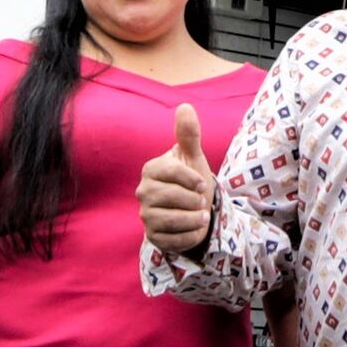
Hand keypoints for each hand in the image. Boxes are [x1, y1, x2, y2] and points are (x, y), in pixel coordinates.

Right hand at [139, 102, 215, 255]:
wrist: (193, 211)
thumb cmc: (192, 181)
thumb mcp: (193, 157)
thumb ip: (188, 135)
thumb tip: (185, 106)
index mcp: (151, 170)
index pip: (172, 171)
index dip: (192, 178)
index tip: (203, 184)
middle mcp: (143, 192)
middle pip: (173, 196)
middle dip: (194, 200)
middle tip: (202, 201)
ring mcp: (146, 216)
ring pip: (173, 219)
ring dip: (195, 219)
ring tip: (202, 216)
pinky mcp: (153, 237)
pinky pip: (174, 239)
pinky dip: (191, 236)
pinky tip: (196, 229)